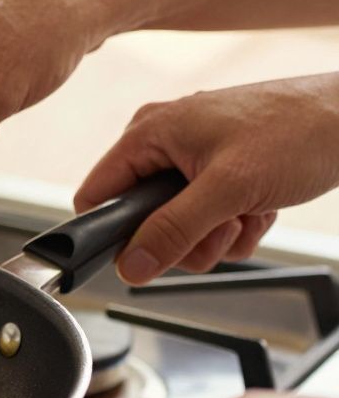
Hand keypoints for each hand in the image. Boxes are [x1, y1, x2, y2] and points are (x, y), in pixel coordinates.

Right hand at [76, 73, 338, 284]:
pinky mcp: (219, 171)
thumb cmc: (299, 131)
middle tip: (220, 227)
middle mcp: (164, 142)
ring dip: (215, 235)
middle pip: (140, 220)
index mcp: (149, 132)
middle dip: (185, 237)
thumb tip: (130, 267)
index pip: (97, 196)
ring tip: (247, 213)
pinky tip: (259, 209)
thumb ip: (173, 231)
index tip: (149, 254)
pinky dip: (235, 225)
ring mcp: (193, 157)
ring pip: (177, 227)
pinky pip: (207, 220)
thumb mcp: (228, 189)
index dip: (115, 234)